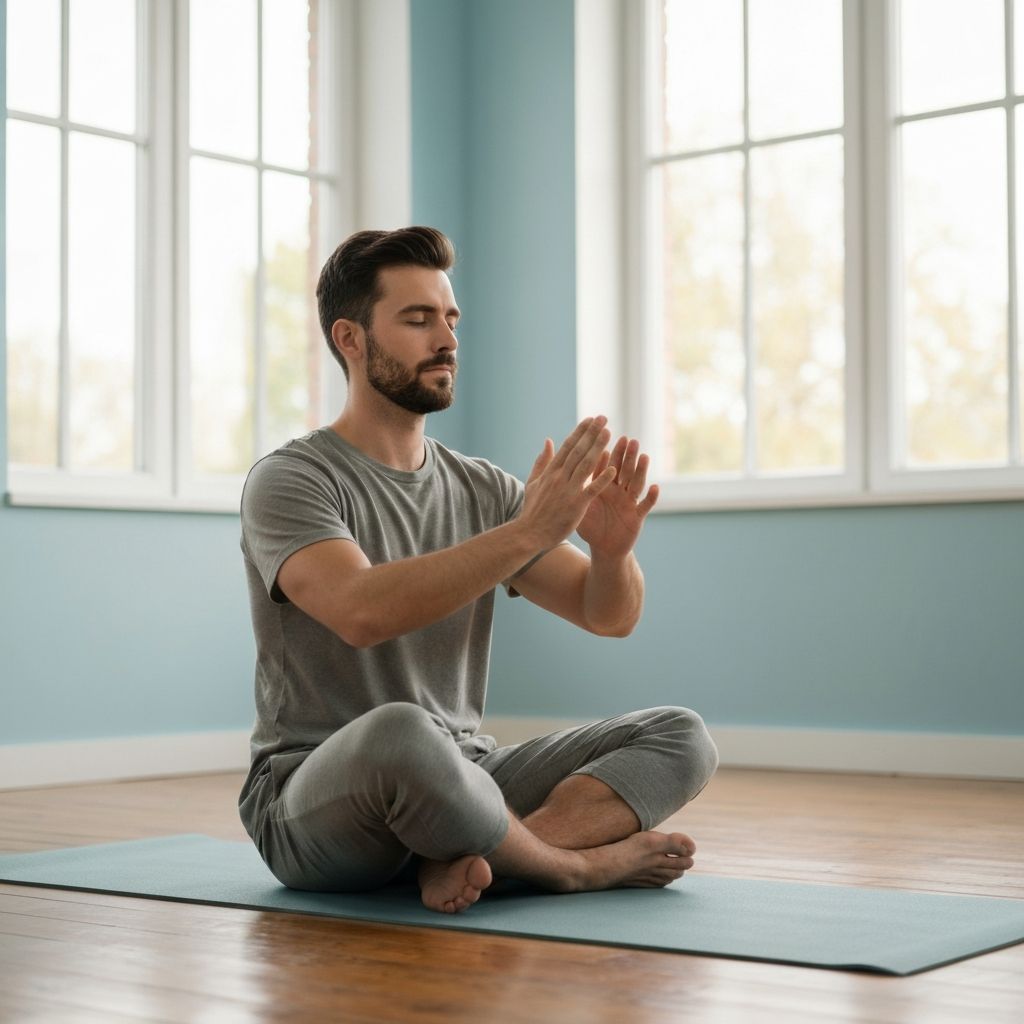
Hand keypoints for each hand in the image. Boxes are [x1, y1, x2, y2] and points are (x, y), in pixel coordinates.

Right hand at [520, 417, 617, 547]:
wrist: (529, 534)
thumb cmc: (532, 510)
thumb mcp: (532, 482)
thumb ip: (542, 462)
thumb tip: (548, 441)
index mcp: (550, 472)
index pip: (568, 447)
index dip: (580, 432)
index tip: (590, 420)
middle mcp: (559, 478)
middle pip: (578, 451)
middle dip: (591, 433)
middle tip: (603, 418)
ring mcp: (568, 491)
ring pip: (586, 465)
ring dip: (598, 448)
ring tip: (608, 433)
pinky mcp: (576, 505)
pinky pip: (591, 490)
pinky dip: (602, 479)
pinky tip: (613, 469)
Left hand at [576, 436, 658, 559]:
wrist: (604, 548)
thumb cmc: (591, 527)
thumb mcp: (578, 506)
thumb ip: (571, 486)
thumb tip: (557, 468)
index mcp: (602, 487)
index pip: (603, 466)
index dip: (605, 451)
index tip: (605, 434)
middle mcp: (618, 491)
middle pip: (622, 470)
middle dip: (625, 455)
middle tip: (628, 440)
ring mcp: (629, 503)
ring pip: (636, 483)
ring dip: (640, 470)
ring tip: (644, 456)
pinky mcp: (637, 517)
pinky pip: (645, 506)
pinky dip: (651, 497)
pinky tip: (654, 486)